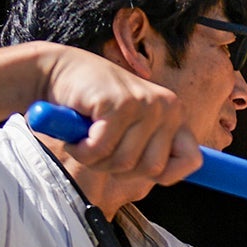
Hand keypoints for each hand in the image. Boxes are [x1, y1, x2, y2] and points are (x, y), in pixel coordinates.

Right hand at [33, 44, 199, 203]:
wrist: (55, 71)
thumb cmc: (92, 107)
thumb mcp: (131, 130)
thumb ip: (151, 149)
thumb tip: (164, 175)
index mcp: (175, 115)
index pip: (192, 159)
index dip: (163, 174)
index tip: (135, 167)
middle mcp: (167, 107)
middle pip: (152, 168)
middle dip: (119, 169)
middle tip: (99, 149)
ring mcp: (146, 104)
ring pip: (124, 163)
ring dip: (95, 160)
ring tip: (85, 138)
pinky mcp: (120, 103)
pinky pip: (101, 150)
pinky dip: (82, 150)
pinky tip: (75, 135)